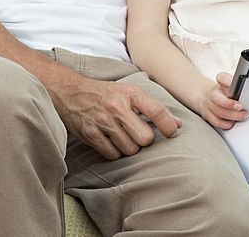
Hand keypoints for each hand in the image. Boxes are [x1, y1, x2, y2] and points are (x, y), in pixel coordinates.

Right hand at [50, 74, 182, 159]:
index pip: (157, 111)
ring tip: (125, 136)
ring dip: (131, 147)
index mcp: (131, 94)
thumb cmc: (107, 93)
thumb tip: (177, 124)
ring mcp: (103, 123)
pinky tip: (113, 141)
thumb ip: (153, 107)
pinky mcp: (91, 135)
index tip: (172, 132)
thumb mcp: (131, 92)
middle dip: (146, 140)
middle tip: (140, 134)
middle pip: (145, 138)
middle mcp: (117, 108)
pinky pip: (113, 155)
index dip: (169, 126)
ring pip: (130, 149)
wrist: (71, 93)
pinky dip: (116, 152)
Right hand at [197, 72, 248, 129]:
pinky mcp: (209, 116)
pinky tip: (234, 122)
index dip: (228, 81)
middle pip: (217, 98)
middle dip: (229, 104)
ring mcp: (210, 105)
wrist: (212, 98)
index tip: (238, 85)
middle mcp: (214, 93)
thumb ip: (241, 82)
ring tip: (244, 116)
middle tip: (241, 107)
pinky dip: (226, 124)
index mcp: (221, 83)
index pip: (222, 78)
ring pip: (218, 112)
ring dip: (232, 116)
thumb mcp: (234, 83)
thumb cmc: (227, 91)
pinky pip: (216, 122)